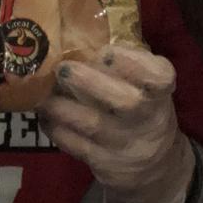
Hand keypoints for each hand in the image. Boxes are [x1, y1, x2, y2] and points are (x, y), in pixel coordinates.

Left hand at [39, 44, 194, 202]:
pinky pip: (76, 146)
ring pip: (93, 126)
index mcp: (160, 93)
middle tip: (62, 69)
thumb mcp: (146, 88)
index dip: (133, 64)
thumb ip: (125, 65)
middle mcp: (148, 119)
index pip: (160, 77)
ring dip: (62, 107)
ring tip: (42, 93)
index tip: (105, 52)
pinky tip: (44, 116)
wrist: (156, 168)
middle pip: (125, 102)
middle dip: (90, 83)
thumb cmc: (143, 110)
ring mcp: (127, 145)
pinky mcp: (107, 165)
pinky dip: (57, 130)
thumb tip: (79, 34)